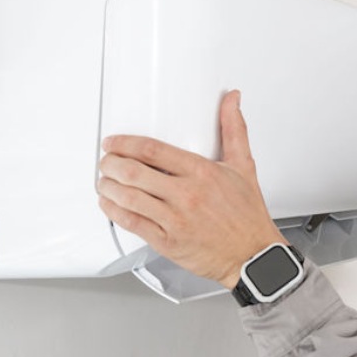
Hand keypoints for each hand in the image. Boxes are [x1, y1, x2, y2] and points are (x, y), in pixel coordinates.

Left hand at [97, 90, 285, 289]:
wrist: (252, 256)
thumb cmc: (246, 216)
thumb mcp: (244, 166)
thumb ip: (234, 129)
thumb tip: (232, 100)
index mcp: (202, 172)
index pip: (153, 150)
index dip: (125, 143)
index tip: (114, 142)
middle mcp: (186, 195)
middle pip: (134, 172)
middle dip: (110, 163)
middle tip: (106, 160)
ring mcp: (175, 220)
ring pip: (128, 198)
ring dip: (108, 187)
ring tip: (104, 180)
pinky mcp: (167, 242)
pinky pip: (131, 224)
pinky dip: (114, 211)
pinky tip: (110, 204)